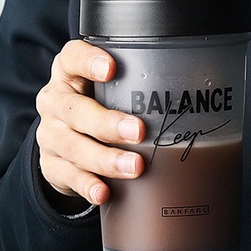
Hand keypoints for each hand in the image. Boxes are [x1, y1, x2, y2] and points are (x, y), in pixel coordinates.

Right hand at [35, 40, 145, 206]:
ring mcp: (50, 135)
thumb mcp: (110, 91)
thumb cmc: (98, 109)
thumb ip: (139, 85)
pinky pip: (68, 176)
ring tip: (134, 167)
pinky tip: (104, 192)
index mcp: (69, 74)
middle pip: (75, 109)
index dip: (88, 61)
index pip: (71, 58)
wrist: (63, 146)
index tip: (111, 69)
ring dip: (105, 159)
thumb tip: (200, 87)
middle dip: (108, 122)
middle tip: (138, 131)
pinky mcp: (51, 166)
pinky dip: (88, 185)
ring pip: (73, 146)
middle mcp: (55, 102)